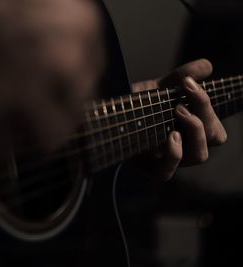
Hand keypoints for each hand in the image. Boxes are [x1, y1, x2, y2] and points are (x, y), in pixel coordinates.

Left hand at [131, 59, 226, 179]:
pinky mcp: (149, 168)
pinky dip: (174, 155)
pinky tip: (171, 136)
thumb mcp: (158, 89)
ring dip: (195, 131)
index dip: (207, 103)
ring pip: (199, 155)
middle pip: (214, 137)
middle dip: (204, 113)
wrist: (110, 119)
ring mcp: (169, 158)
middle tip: (182, 100)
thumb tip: (207, 64)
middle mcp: (186, 145)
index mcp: (192, 129)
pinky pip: (168, 172)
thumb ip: (180, 77)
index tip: (188, 82)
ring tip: (178, 112)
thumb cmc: (137, 106)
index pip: (215, 124)